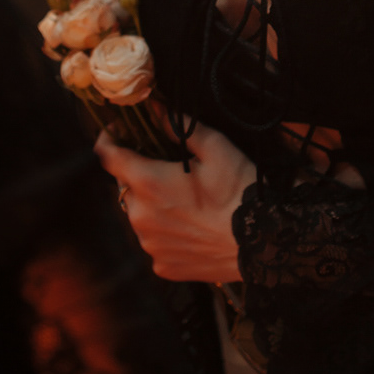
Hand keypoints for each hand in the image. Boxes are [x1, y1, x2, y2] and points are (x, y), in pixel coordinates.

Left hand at [94, 121, 256, 282]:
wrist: (265, 242)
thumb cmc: (240, 190)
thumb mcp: (215, 147)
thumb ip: (180, 127)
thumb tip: (155, 107)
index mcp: (148, 183)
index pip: (108, 156)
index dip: (109, 140)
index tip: (116, 132)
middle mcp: (140, 217)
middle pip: (127, 187)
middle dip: (141, 176)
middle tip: (169, 170)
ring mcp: (150, 245)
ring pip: (140, 216)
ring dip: (153, 206)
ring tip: (185, 202)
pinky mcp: (162, 266)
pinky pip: (156, 242)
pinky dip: (166, 233)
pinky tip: (190, 228)